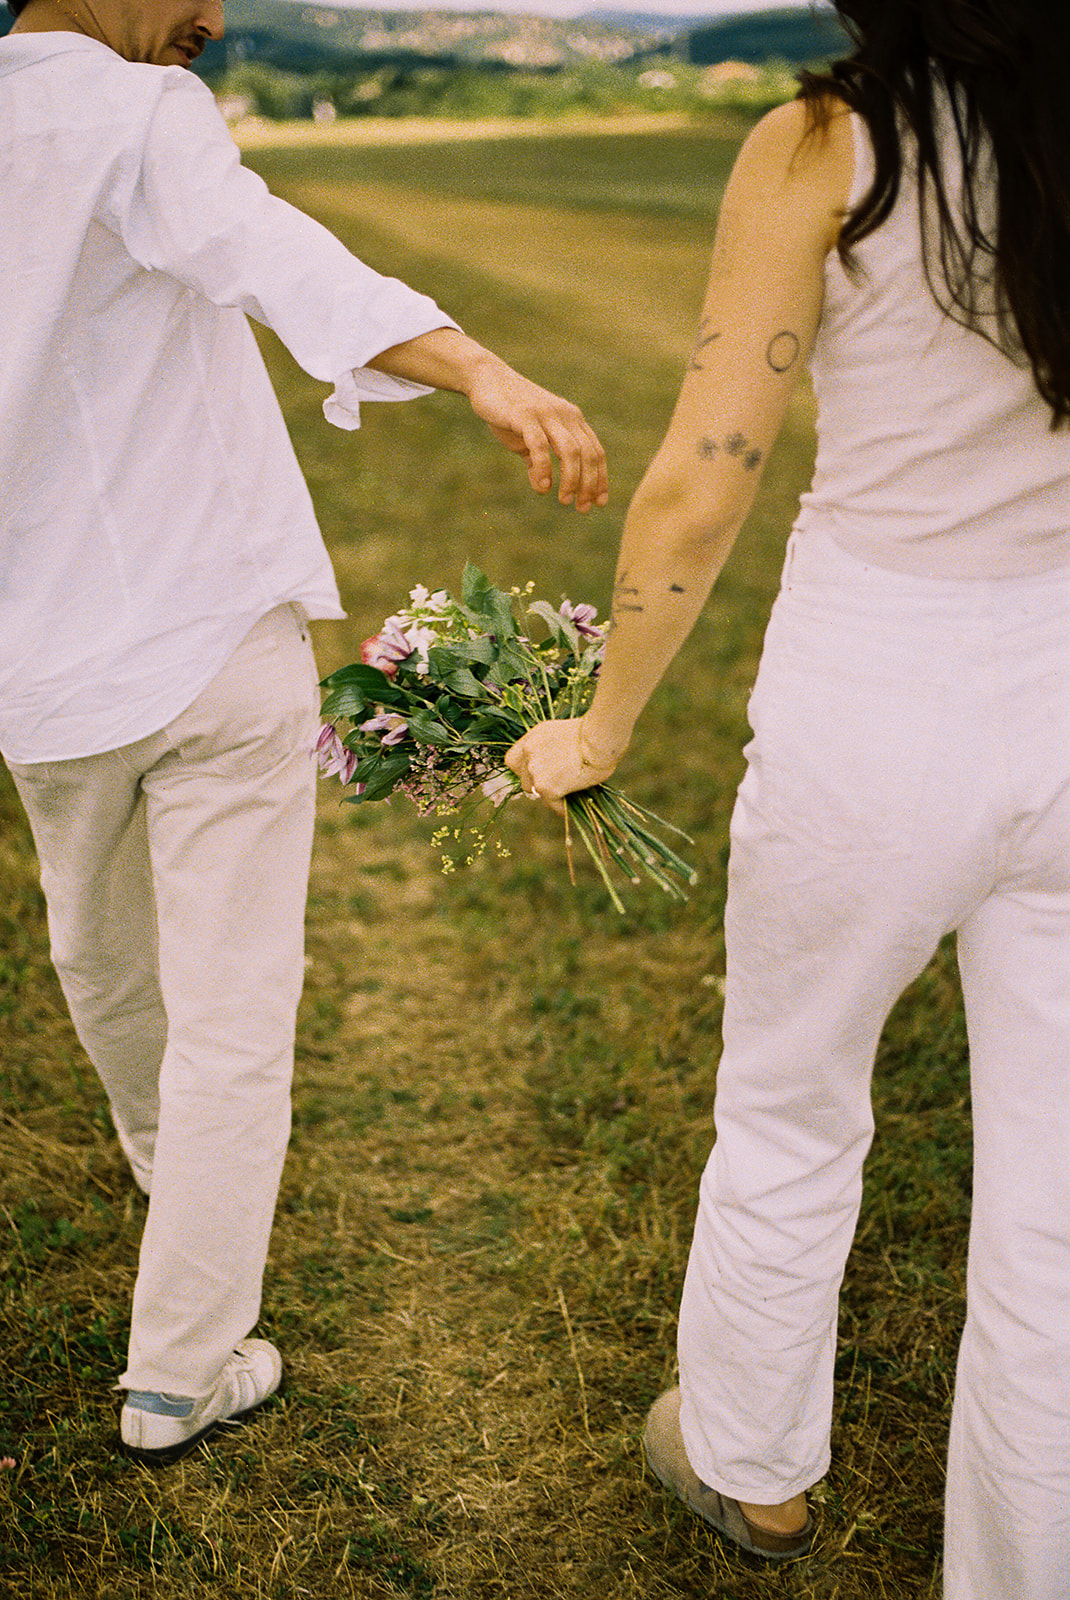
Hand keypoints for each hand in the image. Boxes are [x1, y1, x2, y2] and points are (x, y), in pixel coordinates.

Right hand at [466, 357, 608, 512]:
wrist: (485, 378)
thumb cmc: (508, 411)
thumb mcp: (528, 438)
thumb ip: (538, 460)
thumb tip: (543, 486)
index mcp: (572, 420)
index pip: (595, 452)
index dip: (600, 479)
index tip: (599, 503)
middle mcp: (565, 415)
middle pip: (588, 454)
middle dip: (589, 484)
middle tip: (582, 508)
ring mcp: (546, 414)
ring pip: (570, 451)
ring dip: (571, 479)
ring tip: (564, 500)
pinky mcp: (525, 415)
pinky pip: (541, 446)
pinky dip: (544, 468)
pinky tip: (541, 486)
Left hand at [505, 717, 623, 814]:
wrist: (600, 739)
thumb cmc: (593, 734)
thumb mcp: (564, 735)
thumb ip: (551, 748)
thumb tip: (557, 766)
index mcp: (533, 737)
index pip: (513, 759)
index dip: (523, 770)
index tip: (536, 774)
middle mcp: (529, 752)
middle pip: (523, 778)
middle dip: (537, 784)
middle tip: (556, 785)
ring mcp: (535, 770)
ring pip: (535, 792)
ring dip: (548, 795)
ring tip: (566, 795)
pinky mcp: (546, 787)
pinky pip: (551, 803)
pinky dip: (560, 807)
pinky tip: (570, 805)